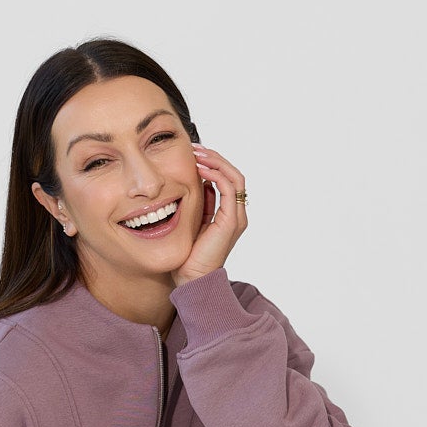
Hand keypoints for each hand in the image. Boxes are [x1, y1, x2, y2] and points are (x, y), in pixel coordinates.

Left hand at [173, 142, 248, 283]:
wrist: (192, 278)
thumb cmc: (189, 254)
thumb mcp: (195, 221)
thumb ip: (202, 202)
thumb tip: (201, 181)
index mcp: (230, 213)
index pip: (228, 179)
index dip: (213, 163)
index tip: (195, 154)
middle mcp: (237, 214)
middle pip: (234, 174)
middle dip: (215, 158)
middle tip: (195, 148)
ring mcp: (236, 217)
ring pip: (234, 177)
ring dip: (216, 162)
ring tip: (196, 154)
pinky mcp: (231, 221)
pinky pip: (229, 189)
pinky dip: (216, 175)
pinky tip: (200, 169)